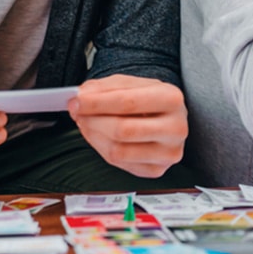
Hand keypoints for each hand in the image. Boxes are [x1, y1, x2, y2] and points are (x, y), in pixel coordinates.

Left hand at [68, 74, 187, 178]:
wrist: (166, 117)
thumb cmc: (148, 100)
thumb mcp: (130, 84)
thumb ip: (105, 88)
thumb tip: (82, 97)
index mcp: (172, 99)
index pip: (128, 102)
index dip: (97, 103)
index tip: (76, 101)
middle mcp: (176, 127)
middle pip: (122, 129)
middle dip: (93, 121)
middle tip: (78, 113)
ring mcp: (168, 152)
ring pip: (118, 150)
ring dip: (94, 136)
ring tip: (88, 124)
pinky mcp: (157, 169)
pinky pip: (119, 163)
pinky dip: (102, 149)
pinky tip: (101, 136)